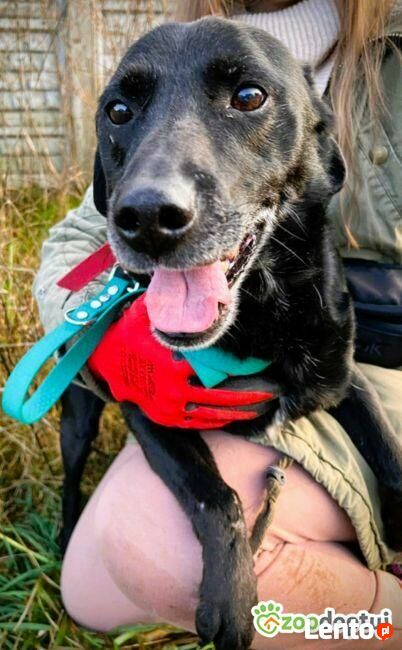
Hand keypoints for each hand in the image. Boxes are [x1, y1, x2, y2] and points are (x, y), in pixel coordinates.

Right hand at [88, 295, 275, 428]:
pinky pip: (200, 422)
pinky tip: (239, 415)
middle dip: (255, 392)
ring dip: (244, 409)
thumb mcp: (152, 311)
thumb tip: (211, 290)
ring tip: (267, 404)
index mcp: (173, 360)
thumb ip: (179, 306)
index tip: (266, 361)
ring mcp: (169, 405)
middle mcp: (172, 386)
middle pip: (225, 393)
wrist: (102, 358)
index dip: (247, 366)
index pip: (221, 367)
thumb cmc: (131, 330)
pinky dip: (222, 420)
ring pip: (216, 412)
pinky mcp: (166, 417)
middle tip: (278, 387)